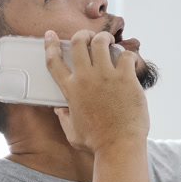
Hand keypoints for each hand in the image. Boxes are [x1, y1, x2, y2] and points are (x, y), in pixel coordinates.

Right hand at [44, 29, 149, 152]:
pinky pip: (126, 55)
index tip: (51, 35)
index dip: (50, 45)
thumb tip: (59, 109)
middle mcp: (86, 79)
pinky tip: (130, 63)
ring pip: (101, 42)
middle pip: (78, 42)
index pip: (54, 61)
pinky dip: (128, 56)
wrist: (119, 147)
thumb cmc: (96, 143)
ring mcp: (106, 77)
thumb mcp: (72, 132)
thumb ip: (64, 118)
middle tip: (90, 37)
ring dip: (105, 38)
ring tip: (109, 43)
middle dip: (83, 34)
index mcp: (71, 90)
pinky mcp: (126, 78)